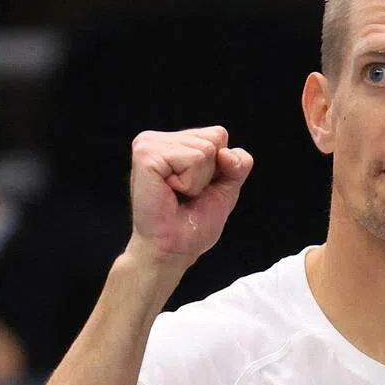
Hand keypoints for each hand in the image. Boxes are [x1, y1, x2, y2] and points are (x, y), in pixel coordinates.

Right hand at [126, 126, 253, 268]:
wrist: (172, 250)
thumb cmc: (192, 223)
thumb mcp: (226, 189)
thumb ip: (237, 165)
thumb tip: (225, 152)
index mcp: (171, 142)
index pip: (218, 134)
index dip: (220, 166)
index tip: (197, 189)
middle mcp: (156, 139)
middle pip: (214, 138)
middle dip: (210, 173)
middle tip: (186, 195)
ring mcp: (148, 145)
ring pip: (205, 150)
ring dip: (198, 181)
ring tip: (176, 195)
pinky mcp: (146, 156)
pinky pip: (193, 159)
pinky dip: (190, 183)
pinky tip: (170, 193)